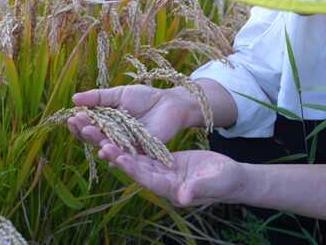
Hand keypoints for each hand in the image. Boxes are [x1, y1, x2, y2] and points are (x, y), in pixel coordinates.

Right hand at [67, 85, 193, 146]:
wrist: (170, 103)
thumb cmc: (145, 97)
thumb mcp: (119, 94)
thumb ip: (98, 98)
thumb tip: (74, 99)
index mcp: (106, 123)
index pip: (88, 127)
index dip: (78, 124)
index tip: (71, 117)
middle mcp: (113, 136)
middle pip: (94, 138)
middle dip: (85, 130)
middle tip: (78, 122)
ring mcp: (125, 145)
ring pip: (107, 147)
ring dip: (96, 140)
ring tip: (89, 132)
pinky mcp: (139, 151)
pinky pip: (124, 155)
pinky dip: (115, 154)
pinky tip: (105, 150)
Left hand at [99, 143, 244, 206]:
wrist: (230, 177)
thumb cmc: (225, 181)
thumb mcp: (213, 183)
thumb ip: (198, 189)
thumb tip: (184, 197)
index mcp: (170, 188)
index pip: (146, 177)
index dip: (131, 167)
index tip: (115, 155)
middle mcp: (160, 180)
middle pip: (133, 166)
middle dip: (114, 152)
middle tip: (95, 139)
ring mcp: (160, 171)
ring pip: (134, 156)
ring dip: (116, 144)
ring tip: (97, 131)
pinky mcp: (162, 160)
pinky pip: (142, 149)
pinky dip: (129, 140)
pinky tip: (116, 128)